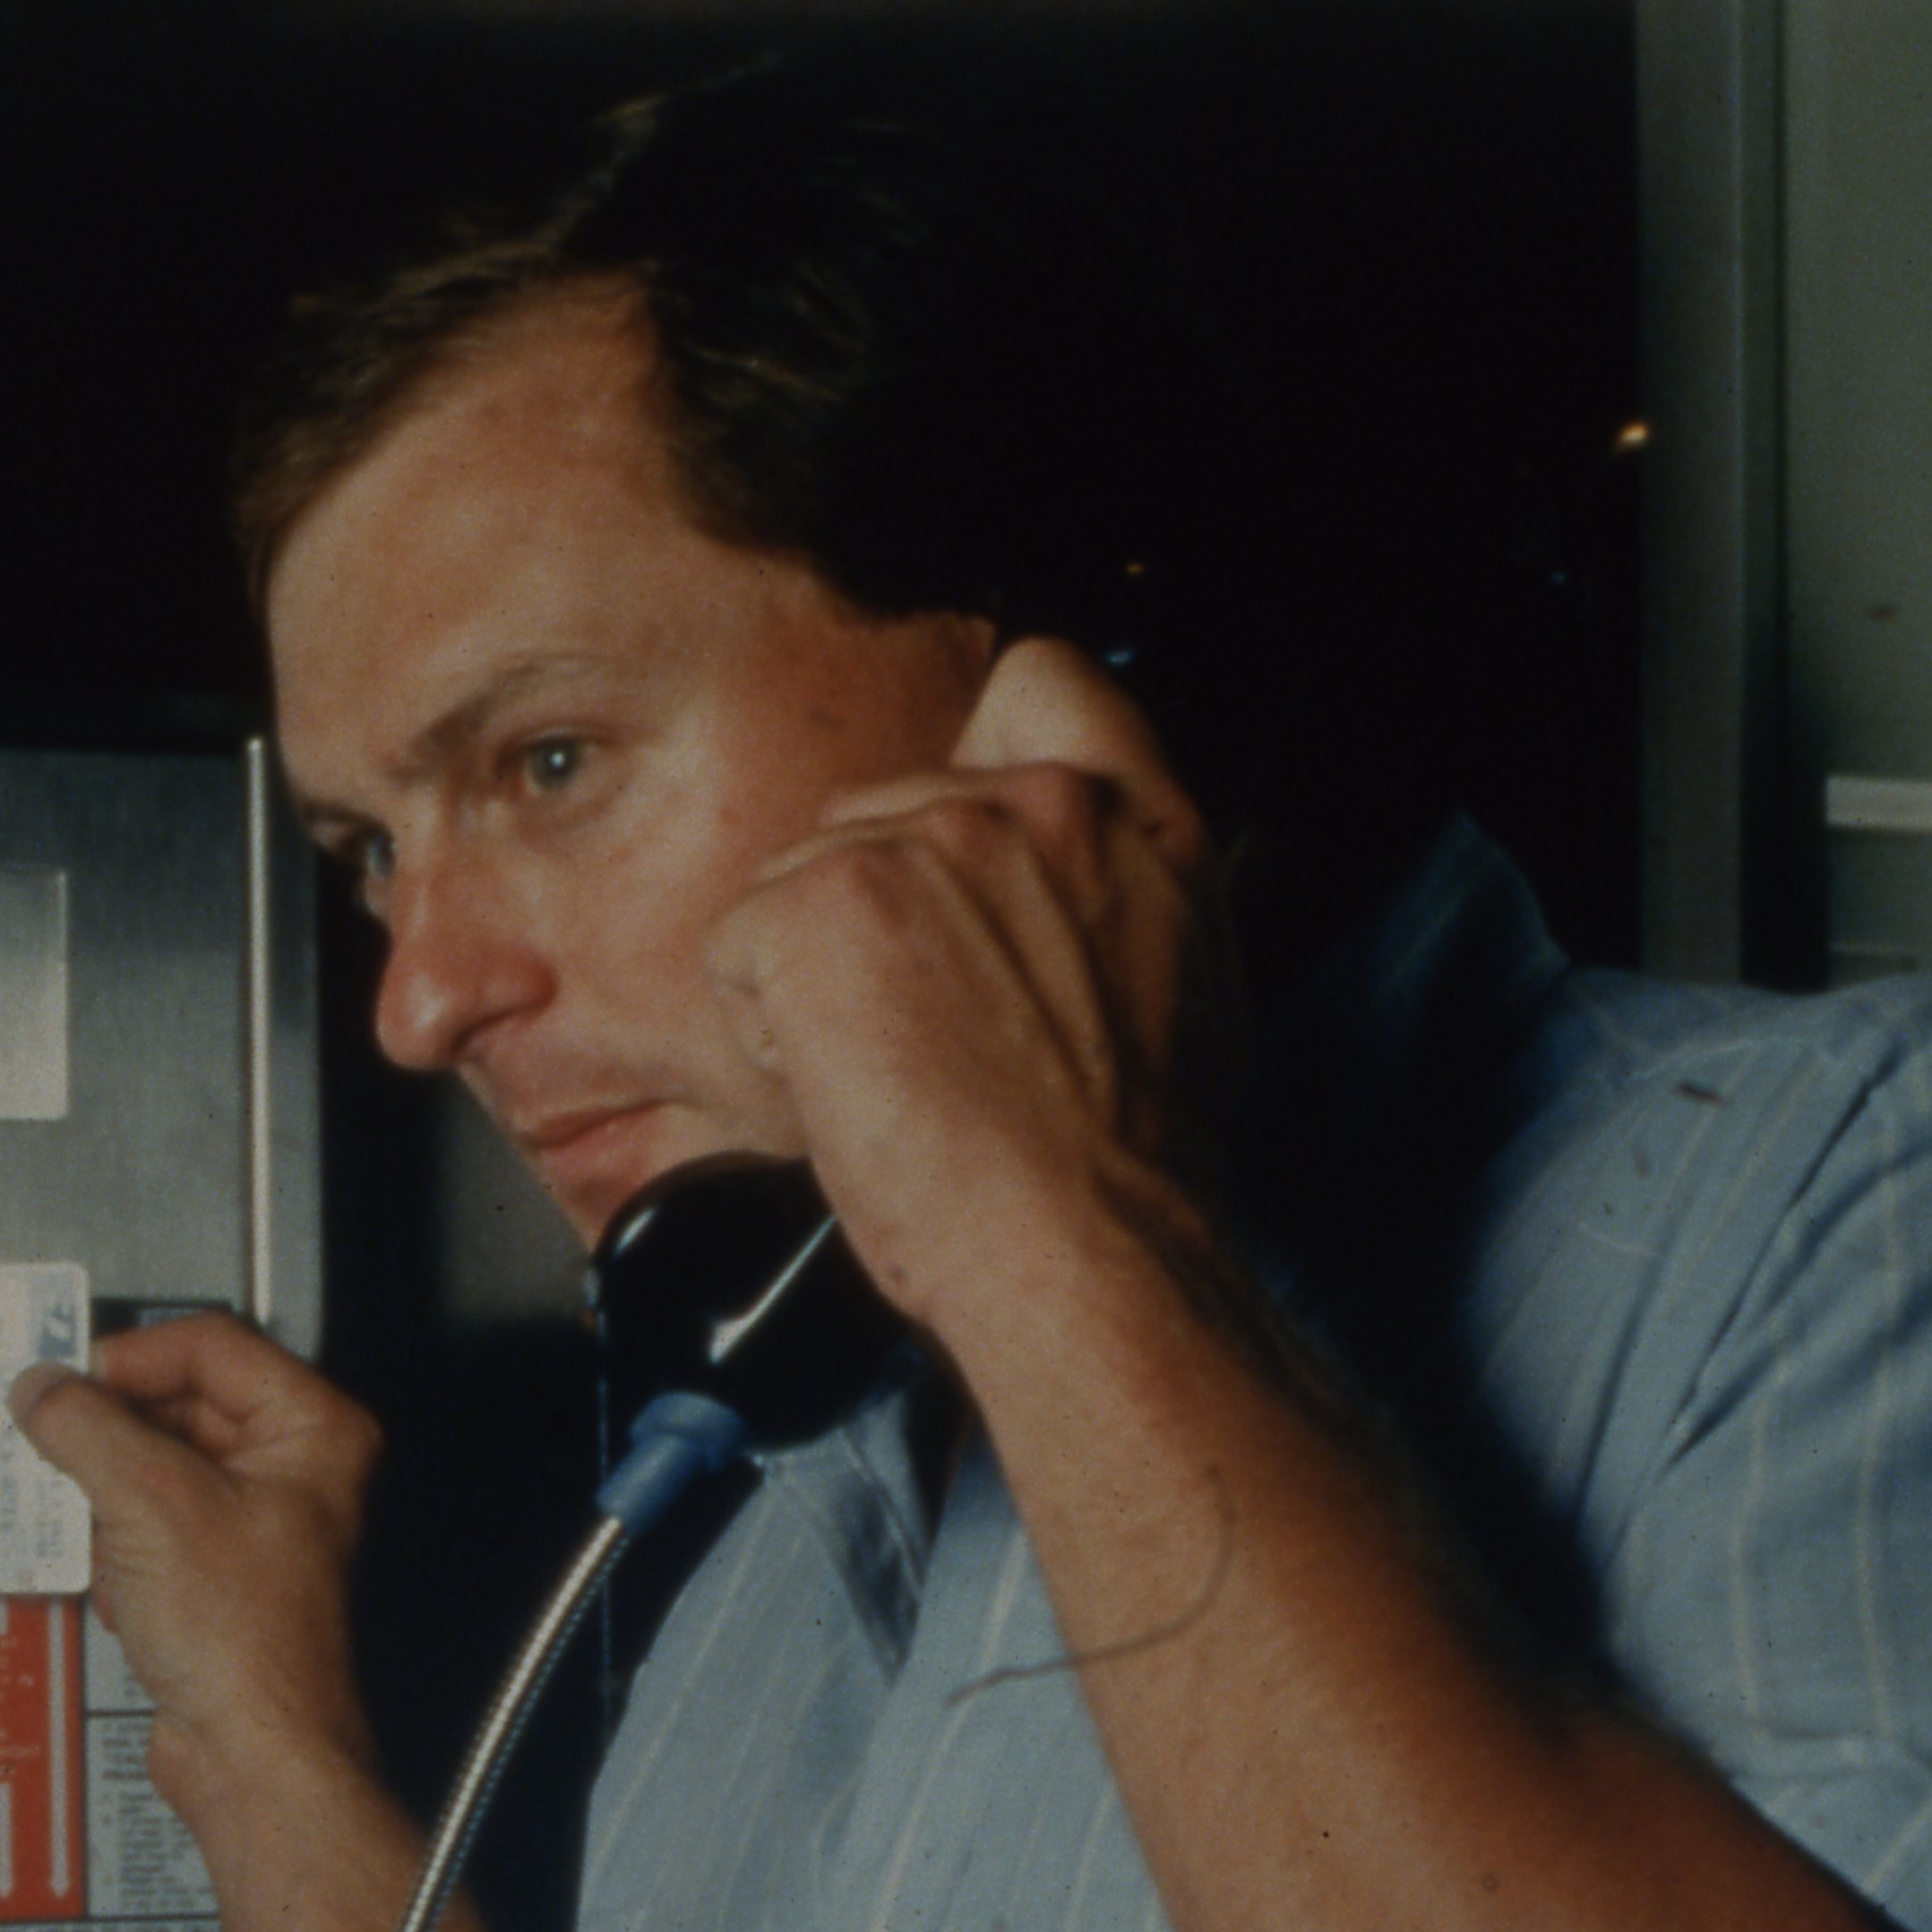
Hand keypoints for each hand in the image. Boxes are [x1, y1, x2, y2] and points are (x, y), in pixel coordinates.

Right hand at [5, 1315, 387, 1833]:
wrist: (250, 1755)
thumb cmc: (249, 1646)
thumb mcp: (147, 1504)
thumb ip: (84, 1428)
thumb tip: (41, 1391)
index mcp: (311, 1428)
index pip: (206, 1344)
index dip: (128, 1359)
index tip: (67, 1384)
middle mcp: (292, 1468)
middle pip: (173, 1404)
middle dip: (110, 1440)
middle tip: (54, 1446)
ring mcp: (252, 1522)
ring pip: (150, 1469)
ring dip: (108, 1503)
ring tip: (99, 1535)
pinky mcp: (214, 1573)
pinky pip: (145, 1528)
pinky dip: (118, 1552)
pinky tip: (123, 1589)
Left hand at [698, 635, 1253, 1340]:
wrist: (1087, 1248)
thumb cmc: (1133, 1167)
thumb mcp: (1191, 992)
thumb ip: (1129, 901)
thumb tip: (1094, 893)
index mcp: (1134, 822)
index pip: (1041, 683)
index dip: (982, 753)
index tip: (966, 844)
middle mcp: (1032, 802)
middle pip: (883, 808)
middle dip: (879, 913)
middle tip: (935, 1039)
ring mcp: (919, 839)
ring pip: (805, 878)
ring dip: (822, 978)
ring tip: (903, 1076)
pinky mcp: (819, 899)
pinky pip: (740, 945)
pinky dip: (768, 1030)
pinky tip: (846, 1091)